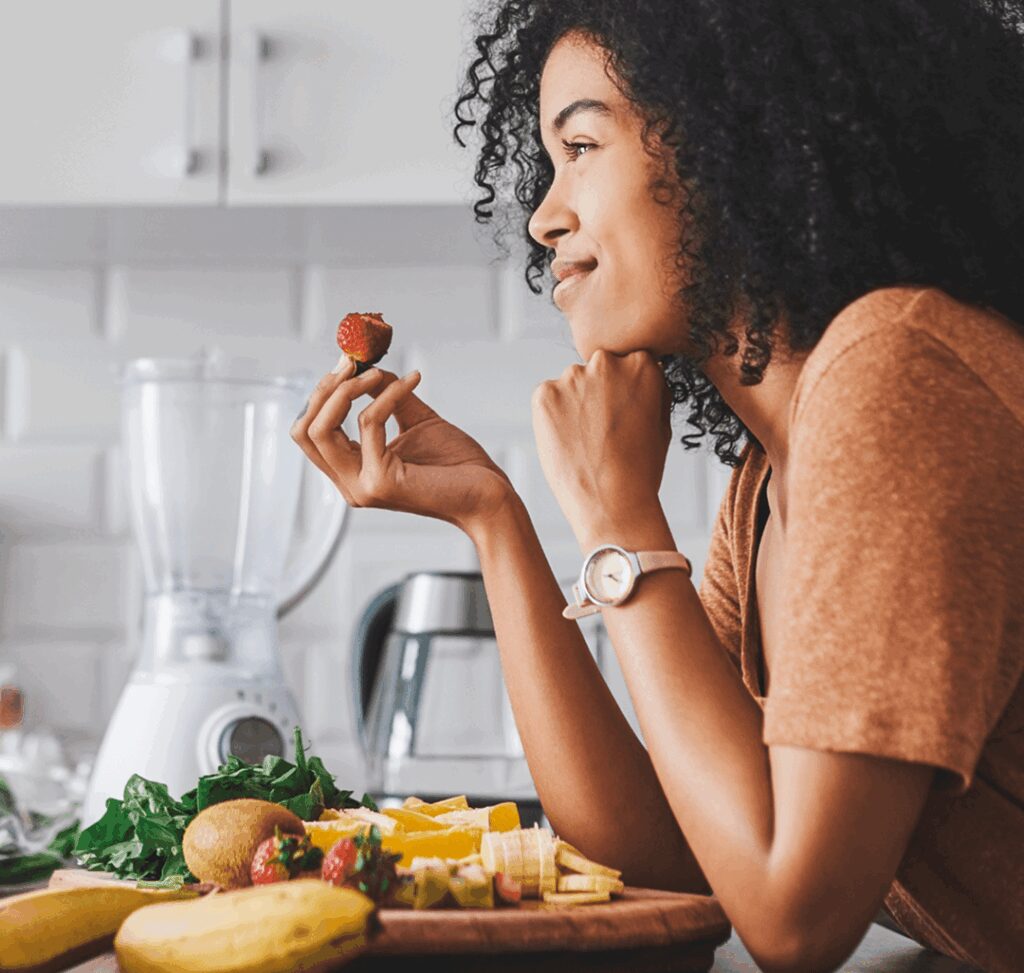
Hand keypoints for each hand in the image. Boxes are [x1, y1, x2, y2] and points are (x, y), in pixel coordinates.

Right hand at [292, 359, 515, 534]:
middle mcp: (350, 485)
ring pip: (322, 430)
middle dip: (324, 390)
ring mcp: (362, 486)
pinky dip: (387, 395)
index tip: (346, 363)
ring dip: (347, 390)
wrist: (488, 494)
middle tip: (351, 363)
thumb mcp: (414, 420)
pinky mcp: (381, 481)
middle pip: (304, 431)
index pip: (309, 433)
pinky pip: (368, 423)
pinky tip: (413, 381)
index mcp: (352, 472)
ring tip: (375, 372)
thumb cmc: (456, 464)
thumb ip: (386, 396)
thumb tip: (365, 366)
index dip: (321, 395)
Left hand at [531, 350, 673, 549]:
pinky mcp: (544, 394)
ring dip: (574, 405)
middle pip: (598, 370)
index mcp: (642, 364)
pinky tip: (568, 443)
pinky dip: (552, 417)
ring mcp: (572, 376)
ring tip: (585, 443)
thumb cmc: (640, 470)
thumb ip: (650, 390)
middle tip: (601, 432)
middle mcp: (606, 362)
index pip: (627, 364)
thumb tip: (641, 373)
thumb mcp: (661, 423)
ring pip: (571, 385)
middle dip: (598, 393)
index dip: (623, 392)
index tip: (622, 416)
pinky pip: (548, 399)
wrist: (611, 502)